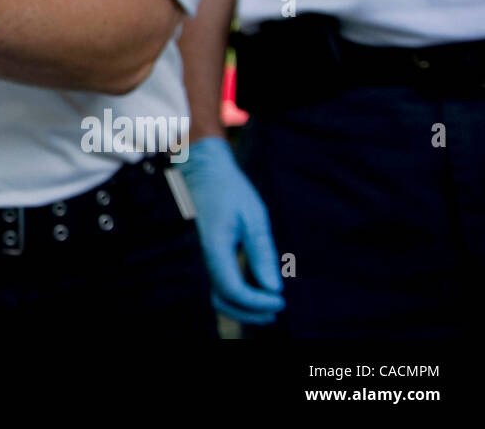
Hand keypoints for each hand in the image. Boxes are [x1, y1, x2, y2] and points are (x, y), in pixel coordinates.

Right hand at [177, 136, 284, 324]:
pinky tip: (257, 291)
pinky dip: (237, 297)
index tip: (281, 299)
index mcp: (214, 246)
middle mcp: (204, 256)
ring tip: (269, 306)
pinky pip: (218, 285)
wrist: (203, 172)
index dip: (258, 302)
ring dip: (243, 308)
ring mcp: (203, 257)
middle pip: (222, 300)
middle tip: (277, 309)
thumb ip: (262, 252)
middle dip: (250, 313)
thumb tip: (273, 288)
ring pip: (218, 297)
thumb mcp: (254, 216)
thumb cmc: (230, 189)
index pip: (233, 289)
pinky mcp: (208, 255)